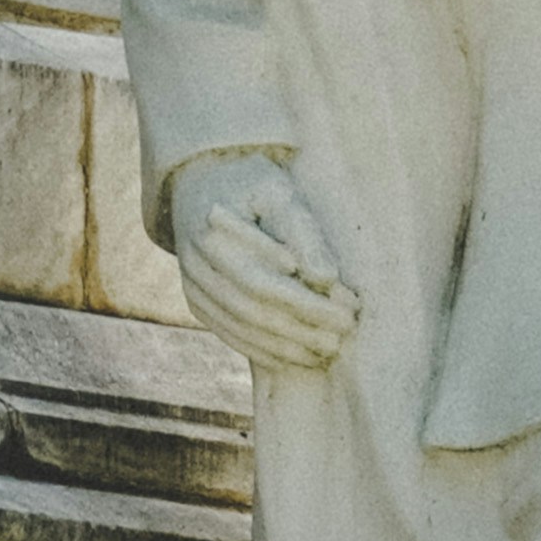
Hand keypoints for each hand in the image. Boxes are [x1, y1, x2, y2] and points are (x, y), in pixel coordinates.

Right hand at [169, 153, 360, 367]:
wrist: (203, 182)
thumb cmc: (251, 184)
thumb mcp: (281, 192)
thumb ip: (304, 232)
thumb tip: (326, 278)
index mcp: (212, 230)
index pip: (263, 279)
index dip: (306, 301)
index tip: (348, 310)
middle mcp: (195, 261)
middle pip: (252, 307)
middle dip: (301, 328)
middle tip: (343, 337)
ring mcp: (192, 284)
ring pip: (240, 326)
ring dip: (285, 346)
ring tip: (327, 351)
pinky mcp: (196, 301)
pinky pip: (229, 333)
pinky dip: (263, 350)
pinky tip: (296, 357)